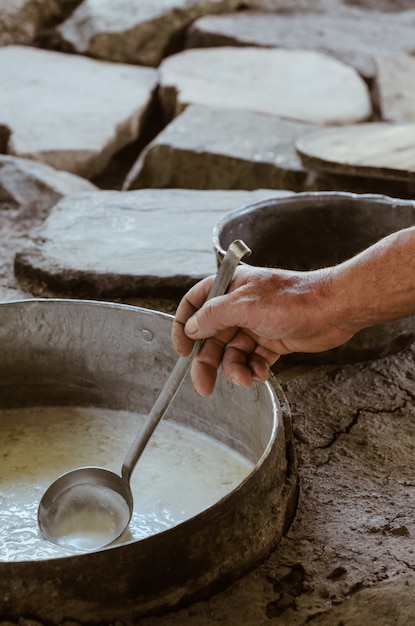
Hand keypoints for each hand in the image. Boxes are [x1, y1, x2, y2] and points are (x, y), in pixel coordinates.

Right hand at [172, 265, 354, 395]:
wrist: (334, 310)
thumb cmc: (294, 299)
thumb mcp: (245, 305)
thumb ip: (213, 315)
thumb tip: (191, 327)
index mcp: (230, 288)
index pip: (195, 304)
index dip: (184, 327)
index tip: (182, 351)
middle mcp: (239, 306)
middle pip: (211, 337)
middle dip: (207, 362)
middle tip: (203, 386)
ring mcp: (255, 324)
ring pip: (232, 353)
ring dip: (234, 369)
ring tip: (245, 380)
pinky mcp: (271, 341)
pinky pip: (252, 360)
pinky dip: (253, 370)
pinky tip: (261, 373)